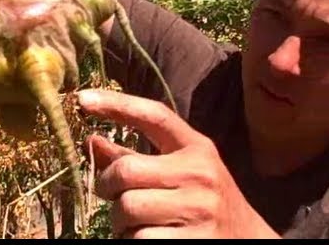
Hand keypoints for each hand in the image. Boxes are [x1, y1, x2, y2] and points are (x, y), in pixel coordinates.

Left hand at [78, 89, 280, 238]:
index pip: (153, 115)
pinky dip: (132, 241)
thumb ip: (135, 155)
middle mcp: (200, 173)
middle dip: (106, 186)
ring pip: (126, 208)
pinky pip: (138, 240)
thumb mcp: (178, 170)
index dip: (116, 104)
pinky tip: (149, 238)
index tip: (82, 99)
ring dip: (119, 220)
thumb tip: (91, 140)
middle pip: (125, 171)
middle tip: (110, 194)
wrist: (246, 239)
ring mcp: (198, 209)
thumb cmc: (203, 200)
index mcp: (196, 147)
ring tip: (135, 221)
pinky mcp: (192, 243)